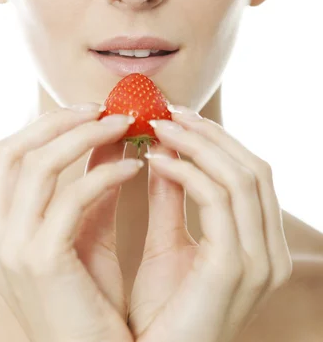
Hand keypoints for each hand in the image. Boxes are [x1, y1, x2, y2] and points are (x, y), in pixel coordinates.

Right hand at [0, 106, 142, 341]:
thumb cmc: (92, 302)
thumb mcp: (88, 230)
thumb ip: (93, 181)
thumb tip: (109, 131)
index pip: (5, 154)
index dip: (46, 124)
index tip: (89, 109)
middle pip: (13, 150)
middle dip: (62, 121)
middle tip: (108, 109)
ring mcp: (10, 250)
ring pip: (39, 165)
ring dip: (87, 136)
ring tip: (127, 128)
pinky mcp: (40, 261)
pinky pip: (73, 196)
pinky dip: (107, 173)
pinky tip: (137, 168)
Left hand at [128, 109, 292, 341]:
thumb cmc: (158, 313)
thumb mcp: (167, 243)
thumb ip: (172, 197)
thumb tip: (165, 148)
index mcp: (262, 247)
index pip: (253, 173)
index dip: (218, 139)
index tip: (178, 115)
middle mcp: (271, 254)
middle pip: (253, 168)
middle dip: (208, 134)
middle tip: (166, 112)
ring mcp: (259, 263)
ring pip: (239, 176)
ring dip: (195, 144)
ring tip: (155, 127)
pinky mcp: (233, 268)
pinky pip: (216, 199)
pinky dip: (186, 171)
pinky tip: (153, 160)